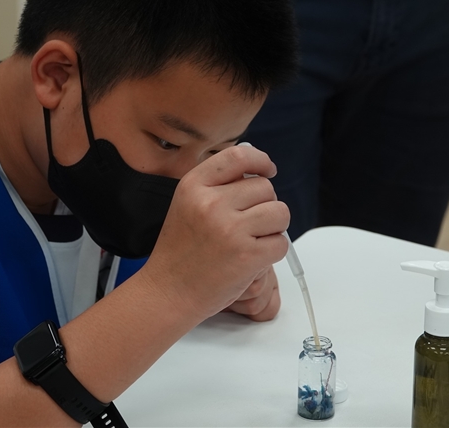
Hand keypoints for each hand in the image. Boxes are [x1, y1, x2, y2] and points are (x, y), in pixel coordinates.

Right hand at [141, 145, 289, 319]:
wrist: (168, 292)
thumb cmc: (180, 252)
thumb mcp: (187, 205)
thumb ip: (218, 186)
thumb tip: (259, 172)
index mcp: (194, 185)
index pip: (239, 156)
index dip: (261, 161)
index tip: (268, 170)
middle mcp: (211, 203)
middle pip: (265, 187)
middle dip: (264, 205)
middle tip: (248, 225)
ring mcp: (230, 229)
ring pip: (279, 212)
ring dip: (273, 227)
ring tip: (252, 240)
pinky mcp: (247, 255)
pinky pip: (281, 242)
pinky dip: (273, 251)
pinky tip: (252, 258)